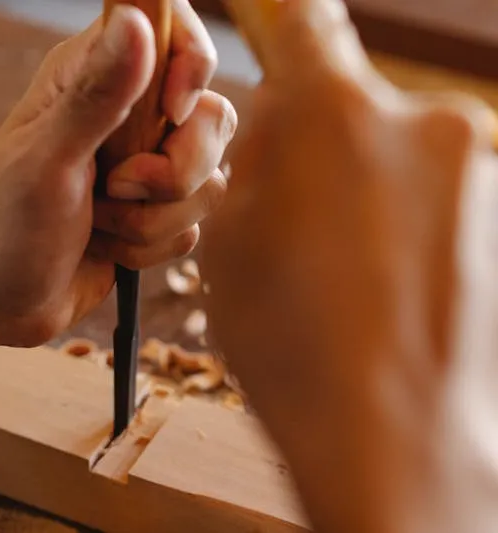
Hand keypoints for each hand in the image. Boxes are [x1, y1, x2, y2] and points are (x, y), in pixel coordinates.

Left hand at [0, 2, 235, 347]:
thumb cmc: (2, 223)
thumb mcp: (46, 159)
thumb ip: (97, 94)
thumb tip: (137, 19)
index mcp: (94, 73)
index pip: (175, 31)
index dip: (192, 67)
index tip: (172, 111)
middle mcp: (128, 112)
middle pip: (212, 118)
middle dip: (174, 171)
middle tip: (114, 187)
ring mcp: (145, 165)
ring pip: (208, 180)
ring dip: (151, 218)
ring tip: (98, 221)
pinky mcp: (154, 211)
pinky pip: (191, 225)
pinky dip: (149, 245)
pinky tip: (105, 245)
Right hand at [201, 1, 497, 531]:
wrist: (394, 436)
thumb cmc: (294, 343)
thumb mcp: (225, 242)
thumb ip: (253, 164)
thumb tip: (279, 128)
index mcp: (334, 115)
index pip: (300, 21)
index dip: (272, 6)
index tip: (260, 2)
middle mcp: (421, 120)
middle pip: (350, 104)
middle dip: (316, 144)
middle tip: (293, 222)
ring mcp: (478, 167)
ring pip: (397, 154)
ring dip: (365, 190)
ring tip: (345, 274)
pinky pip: (439, 195)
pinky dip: (409, 224)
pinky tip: (387, 286)